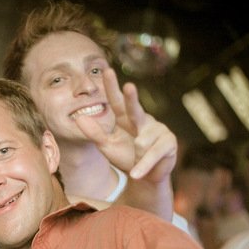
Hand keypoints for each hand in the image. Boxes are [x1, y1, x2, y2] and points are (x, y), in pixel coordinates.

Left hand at [74, 68, 176, 183]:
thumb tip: (79, 118)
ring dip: (136, 156)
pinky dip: (143, 165)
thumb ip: (94, 133)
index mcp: (124, 118)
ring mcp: (157, 129)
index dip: (112, 87)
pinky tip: (137, 173)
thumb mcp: (106, 146)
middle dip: (132, 98)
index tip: (107, 71)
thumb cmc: (125, 157)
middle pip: (134, 108)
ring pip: (142, 142)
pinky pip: (153, 153)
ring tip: (137, 160)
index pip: (116, 101)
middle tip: (129, 87)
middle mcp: (142, 119)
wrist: (144, 178)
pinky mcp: (169, 142)